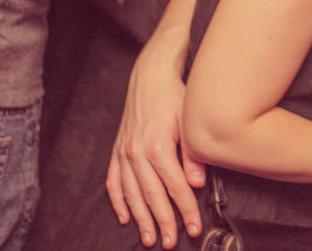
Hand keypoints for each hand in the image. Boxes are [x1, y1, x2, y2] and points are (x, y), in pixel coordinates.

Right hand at [106, 40, 205, 248]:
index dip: (185, 210)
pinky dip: (118, 200)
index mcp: (158, 147)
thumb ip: (193, 155)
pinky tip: (124, 216)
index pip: (175, 187)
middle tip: (169, 242)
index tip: (193, 227)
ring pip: (132, 194)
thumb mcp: (190, 121)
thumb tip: (197, 183)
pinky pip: (114, 181)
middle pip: (152, 196)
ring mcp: (124, 152)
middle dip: (163, 222)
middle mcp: (137, 153)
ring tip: (149, 237)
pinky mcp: (117, 150)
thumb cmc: (175, 96)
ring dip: (141, 218)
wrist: (151, 76)